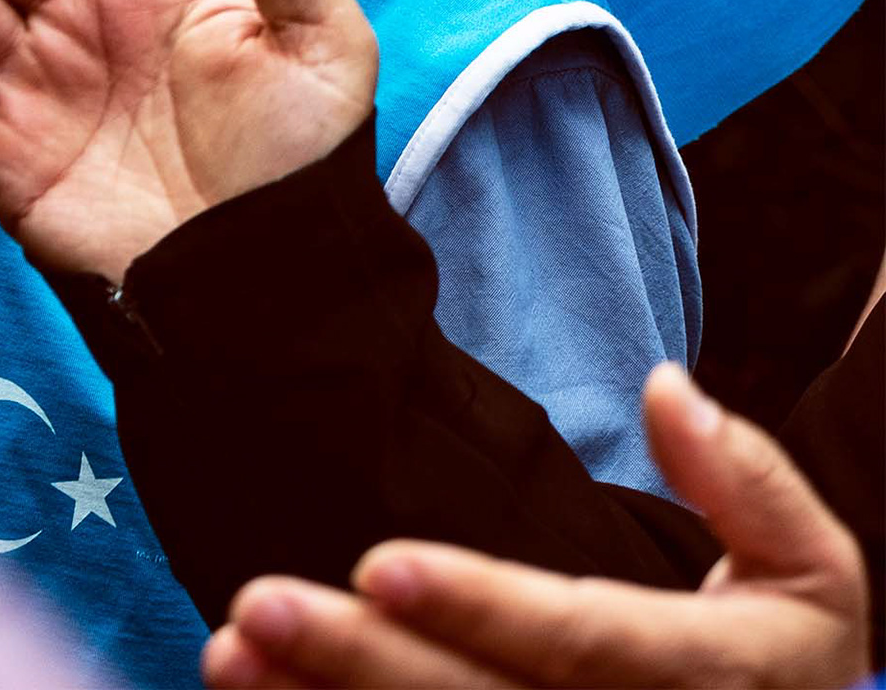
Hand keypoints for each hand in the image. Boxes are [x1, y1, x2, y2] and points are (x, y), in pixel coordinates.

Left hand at [204, 362, 870, 689]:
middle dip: (359, 665)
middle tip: (254, 606)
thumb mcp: (814, 573)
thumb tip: (667, 383)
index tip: (378, 561)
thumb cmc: (787, 664)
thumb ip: (749, 483)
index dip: (480, 605)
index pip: (577, 644)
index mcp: (704, 683)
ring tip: (228, 652)